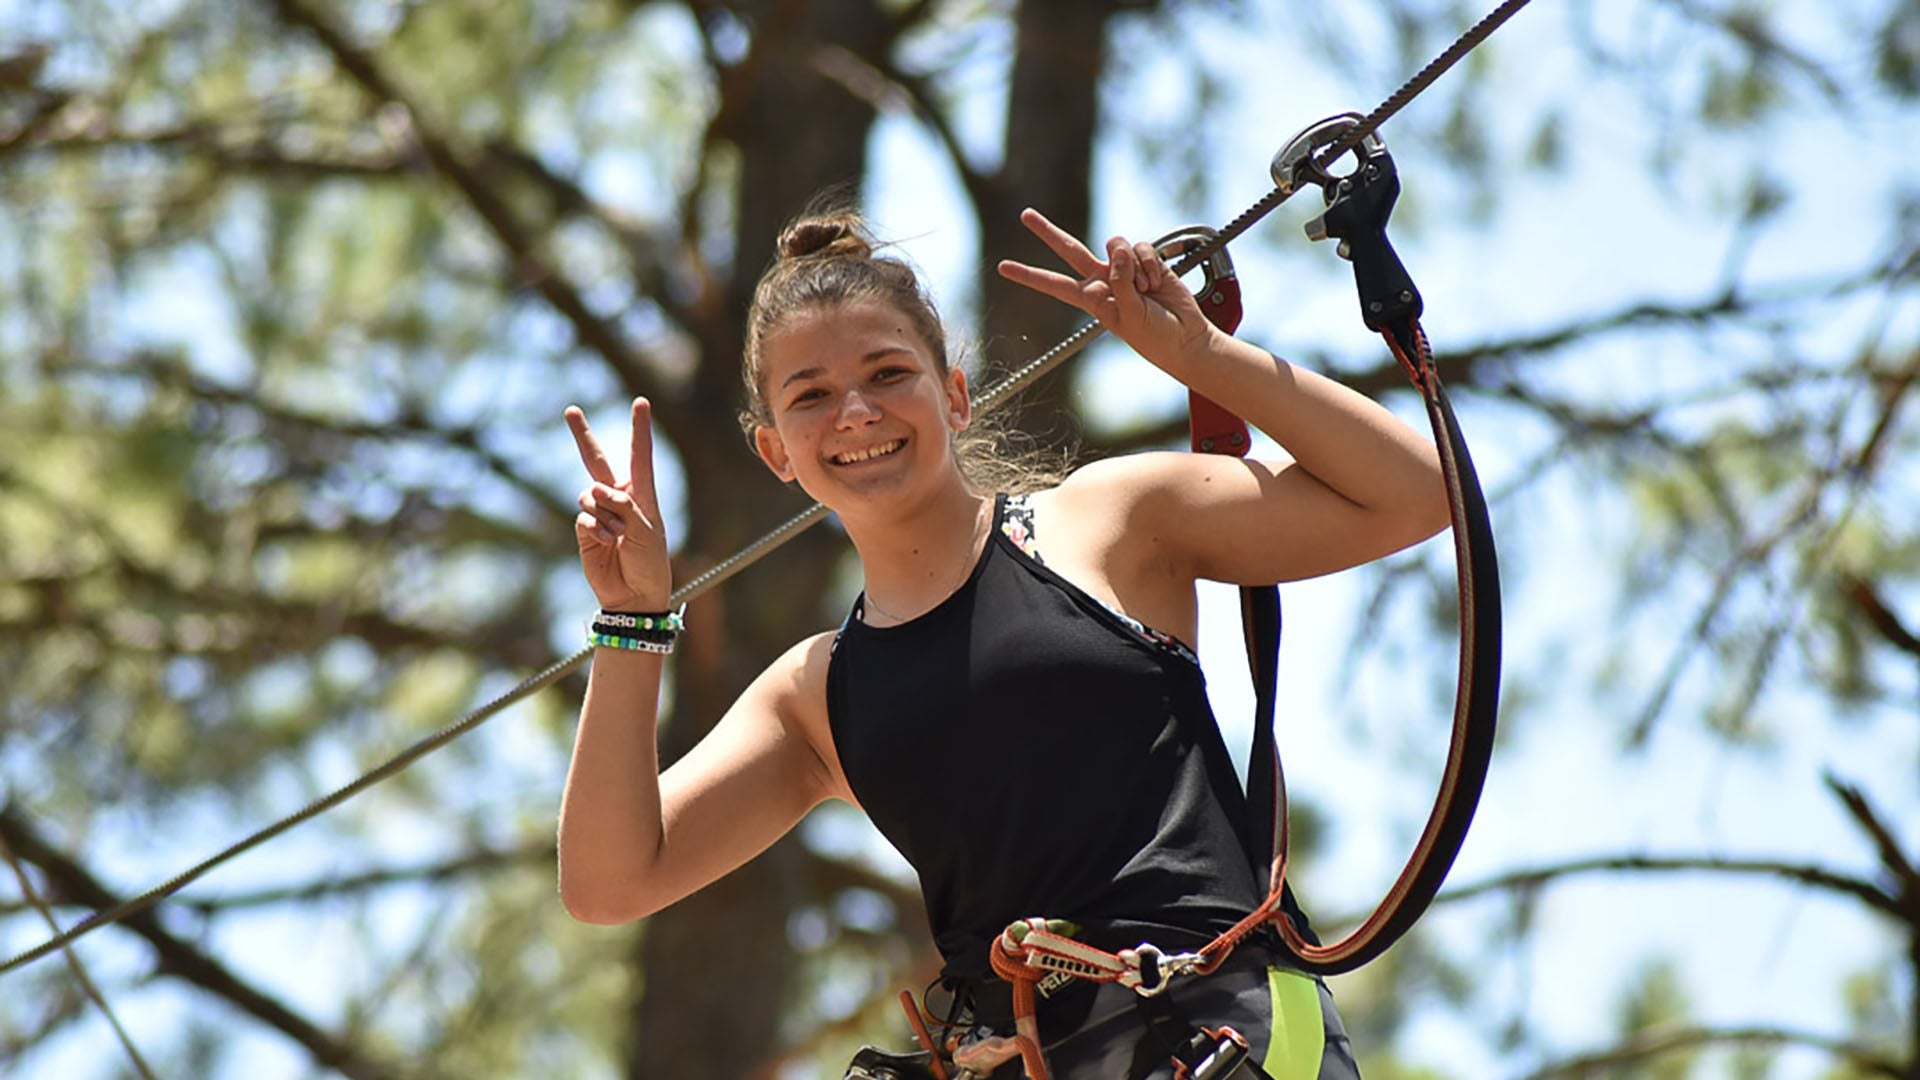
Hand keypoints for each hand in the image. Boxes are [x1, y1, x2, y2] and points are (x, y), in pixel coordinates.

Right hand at [567, 398, 670, 610]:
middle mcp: (618, 498)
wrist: (635, 596)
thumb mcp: (647, 530)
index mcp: (642, 493)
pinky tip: (608, 543)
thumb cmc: (650, 563)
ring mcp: (599, 513)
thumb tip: (594, 489)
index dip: (639, 428)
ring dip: (604, 513)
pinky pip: (584, 518)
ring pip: (589, 495)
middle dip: (582, 435)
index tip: (641, 402)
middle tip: (570, 409)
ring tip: (619, 535)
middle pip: (595, 460)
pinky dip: (596, 529)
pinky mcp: (585, 530)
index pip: (640, 455)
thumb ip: (624, 505)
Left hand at [996, 207, 1217, 370]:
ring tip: (1147, 291)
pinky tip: (1158, 283)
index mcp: (1091, 299)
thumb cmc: (1155, 336)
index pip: (1053, 284)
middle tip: (1025, 215)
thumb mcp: (1128, 317)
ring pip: (1115, 245)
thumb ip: (1118, 282)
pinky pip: (1141, 248)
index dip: (1028, 275)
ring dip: (1133, 266)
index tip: (1003, 267)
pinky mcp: (1147, 261)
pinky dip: (1151, 265)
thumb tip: (1115, 249)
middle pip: (1069, 249)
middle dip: (1047, 232)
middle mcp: (1103, 280)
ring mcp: (1124, 269)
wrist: (1186, 337)